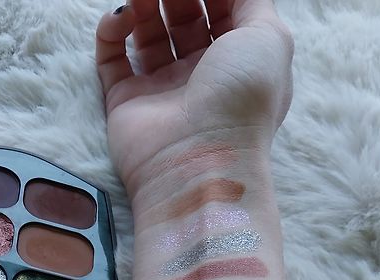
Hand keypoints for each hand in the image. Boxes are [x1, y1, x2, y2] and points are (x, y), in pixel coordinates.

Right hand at [96, 0, 293, 197]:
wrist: (200, 162)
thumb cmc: (241, 100)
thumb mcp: (268, 37)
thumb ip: (253, 0)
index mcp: (238, 60)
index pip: (222, 9)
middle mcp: (202, 74)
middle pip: (183, 14)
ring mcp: (163, 89)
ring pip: (147, 32)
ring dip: (142, 4)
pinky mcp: (127, 102)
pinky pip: (113, 59)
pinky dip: (111, 32)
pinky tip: (120, 18)